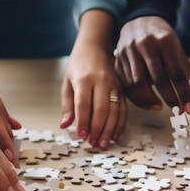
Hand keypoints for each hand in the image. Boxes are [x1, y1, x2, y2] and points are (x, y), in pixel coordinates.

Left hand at [61, 11, 127, 148]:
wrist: (96, 46)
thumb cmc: (78, 65)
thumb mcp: (67, 82)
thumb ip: (67, 104)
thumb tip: (65, 125)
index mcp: (84, 79)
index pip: (84, 104)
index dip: (83, 122)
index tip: (81, 135)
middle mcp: (101, 82)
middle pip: (101, 110)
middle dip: (98, 129)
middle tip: (93, 143)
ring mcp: (114, 85)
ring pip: (115, 111)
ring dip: (110, 130)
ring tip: (104, 143)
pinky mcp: (122, 89)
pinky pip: (124, 109)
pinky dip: (120, 124)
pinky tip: (116, 135)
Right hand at [115, 16, 189, 112]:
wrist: (138, 20)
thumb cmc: (161, 37)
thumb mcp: (176, 46)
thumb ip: (181, 69)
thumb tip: (185, 95)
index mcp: (165, 40)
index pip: (177, 72)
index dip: (184, 93)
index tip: (189, 108)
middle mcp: (145, 44)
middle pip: (158, 80)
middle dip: (169, 99)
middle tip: (177, 110)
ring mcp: (129, 52)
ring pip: (138, 85)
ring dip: (150, 100)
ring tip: (159, 106)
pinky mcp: (118, 59)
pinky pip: (126, 84)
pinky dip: (137, 97)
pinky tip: (146, 101)